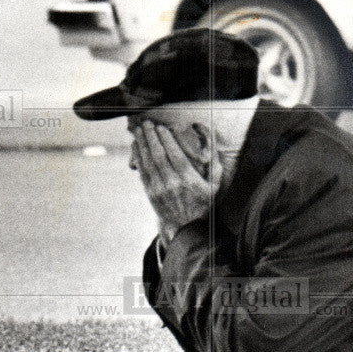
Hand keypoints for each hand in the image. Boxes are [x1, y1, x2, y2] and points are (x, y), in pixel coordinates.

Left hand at [134, 120, 221, 241]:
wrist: (187, 228)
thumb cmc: (203, 203)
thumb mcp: (216, 185)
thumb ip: (215, 164)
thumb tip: (211, 145)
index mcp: (189, 180)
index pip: (175, 155)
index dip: (166, 140)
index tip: (161, 127)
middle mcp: (173, 184)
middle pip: (159, 156)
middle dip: (152, 137)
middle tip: (147, 123)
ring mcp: (160, 189)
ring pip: (149, 162)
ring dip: (143, 144)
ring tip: (139, 130)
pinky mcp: (151, 193)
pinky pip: (143, 172)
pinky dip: (138, 157)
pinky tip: (136, 145)